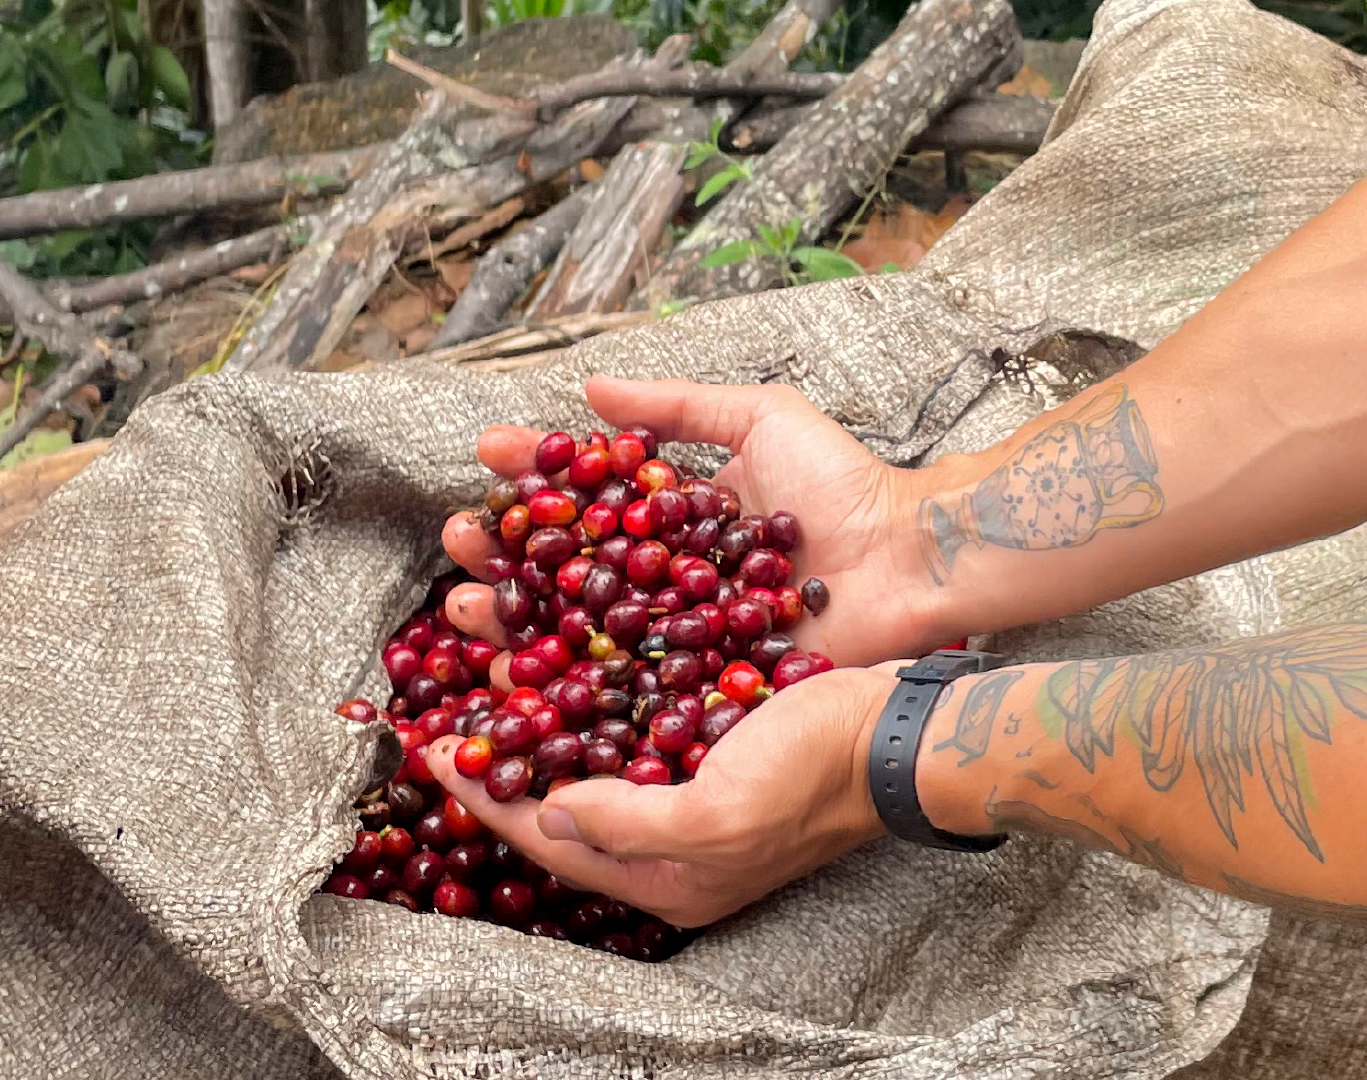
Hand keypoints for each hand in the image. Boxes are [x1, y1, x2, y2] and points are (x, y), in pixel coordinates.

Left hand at [426, 666, 897, 926]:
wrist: (899, 730)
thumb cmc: (816, 776)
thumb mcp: (719, 816)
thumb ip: (627, 825)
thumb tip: (549, 815)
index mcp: (667, 875)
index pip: (547, 839)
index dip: (483, 795)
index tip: (431, 749)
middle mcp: (668, 835)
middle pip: (556, 793)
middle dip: (498, 746)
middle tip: (445, 699)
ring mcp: (688, 785)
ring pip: (585, 746)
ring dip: (533, 702)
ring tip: (486, 657)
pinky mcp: (708, 737)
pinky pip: (627, 714)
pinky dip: (586, 684)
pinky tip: (560, 645)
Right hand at [438, 376, 951, 669]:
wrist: (909, 563)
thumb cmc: (844, 489)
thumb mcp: (761, 420)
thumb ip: (677, 406)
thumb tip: (589, 386)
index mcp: (670, 521)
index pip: (584, 497)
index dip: (533, 477)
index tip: (486, 455)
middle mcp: (662, 584)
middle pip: (562, 571)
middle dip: (501, 557)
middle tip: (457, 542)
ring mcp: (676, 640)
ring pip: (576, 635)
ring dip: (511, 623)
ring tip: (462, 606)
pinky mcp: (696, 691)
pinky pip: (622, 694)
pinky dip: (565, 691)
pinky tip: (512, 681)